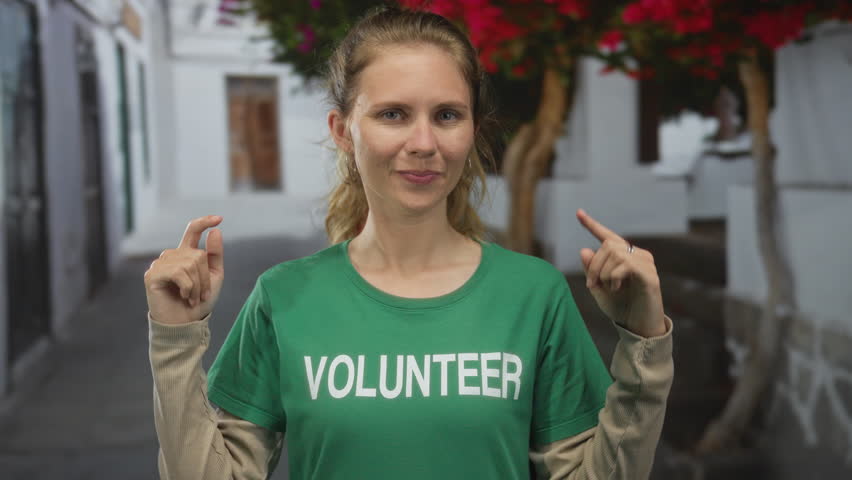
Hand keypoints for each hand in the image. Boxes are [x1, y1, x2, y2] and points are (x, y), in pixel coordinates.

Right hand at [144, 215, 224, 324]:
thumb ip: (215, 254)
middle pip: (198, 254)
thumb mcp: (213, 277)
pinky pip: (179, 272)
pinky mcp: (152, 274)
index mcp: (186, 254)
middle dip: (205, 278)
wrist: (185, 324)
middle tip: (202, 295)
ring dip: (197, 285)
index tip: (218, 219)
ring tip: (193, 298)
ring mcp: (160, 264)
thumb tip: (216, 231)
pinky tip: (183, 296)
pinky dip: (188, 287)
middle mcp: (171, 256)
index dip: (204, 223)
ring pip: (190, 263)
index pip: (192, 231)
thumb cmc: (198, 302)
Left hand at [576, 209, 665, 337]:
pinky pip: (626, 265)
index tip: (578, 213)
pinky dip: (614, 276)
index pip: (607, 236)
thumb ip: (591, 271)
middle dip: (594, 265)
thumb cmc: (621, 308)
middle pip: (608, 245)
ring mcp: (647, 264)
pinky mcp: (651, 276)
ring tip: (608, 288)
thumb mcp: (599, 289)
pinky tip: (617, 288)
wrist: (638, 328)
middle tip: (592, 284)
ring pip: (616, 254)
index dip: (592, 225)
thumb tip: (584, 250)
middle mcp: (638, 255)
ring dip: (603, 273)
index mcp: (625, 257)